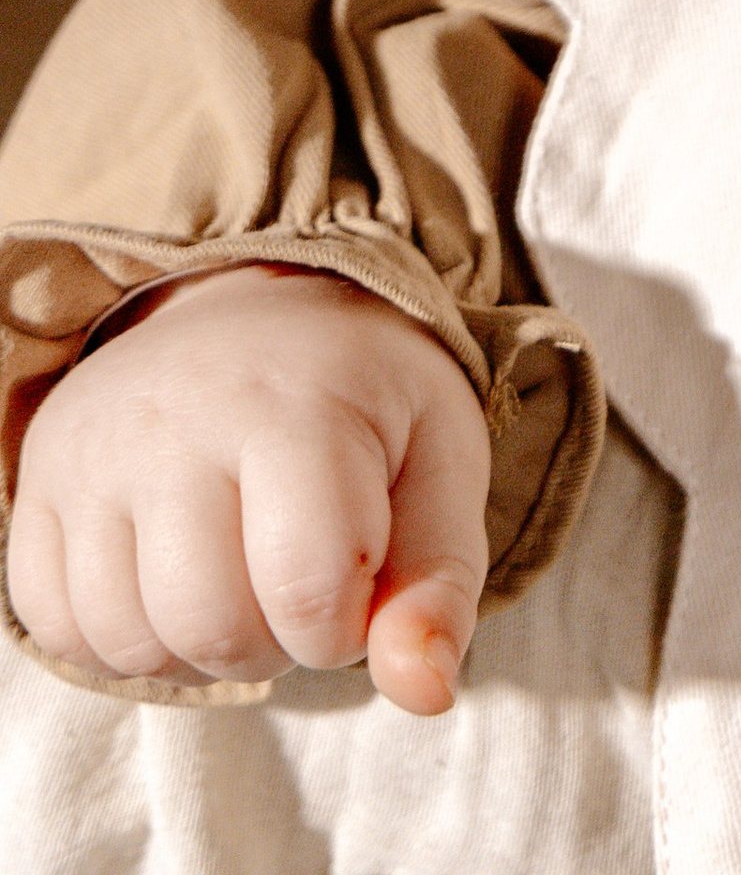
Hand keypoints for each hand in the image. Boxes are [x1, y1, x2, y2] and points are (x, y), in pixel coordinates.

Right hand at [6, 264, 488, 714]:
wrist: (261, 310)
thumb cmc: (364, 397)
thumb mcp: (439, 462)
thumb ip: (439, 583)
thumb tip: (424, 693)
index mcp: (294, 402)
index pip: (308, 590)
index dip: (344, 624)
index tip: (361, 573)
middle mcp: (176, 416)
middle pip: (212, 627)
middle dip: (274, 642)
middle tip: (299, 576)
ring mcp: (93, 449)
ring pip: (130, 641)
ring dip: (198, 648)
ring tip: (239, 574)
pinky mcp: (39, 482)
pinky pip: (58, 628)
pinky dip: (123, 637)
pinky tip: (172, 578)